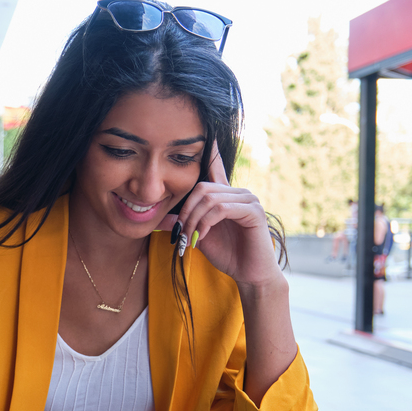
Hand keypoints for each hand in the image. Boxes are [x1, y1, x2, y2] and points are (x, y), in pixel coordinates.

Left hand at [163, 142, 282, 289]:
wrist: (248, 274)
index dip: (211, 153)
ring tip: (190, 238)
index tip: (205, 136)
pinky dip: (206, 222)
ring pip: (210, 198)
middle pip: (202, 187)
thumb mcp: (197, 237)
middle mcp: (238, 193)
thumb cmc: (227, 254)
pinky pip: (221, 208)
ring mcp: (248, 200)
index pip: (216, 168)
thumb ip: (181, 225)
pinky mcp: (253, 211)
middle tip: (181, 232)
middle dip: (186, 210)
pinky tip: (202, 236)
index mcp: (226, 196)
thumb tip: (158, 220)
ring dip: (194, 219)